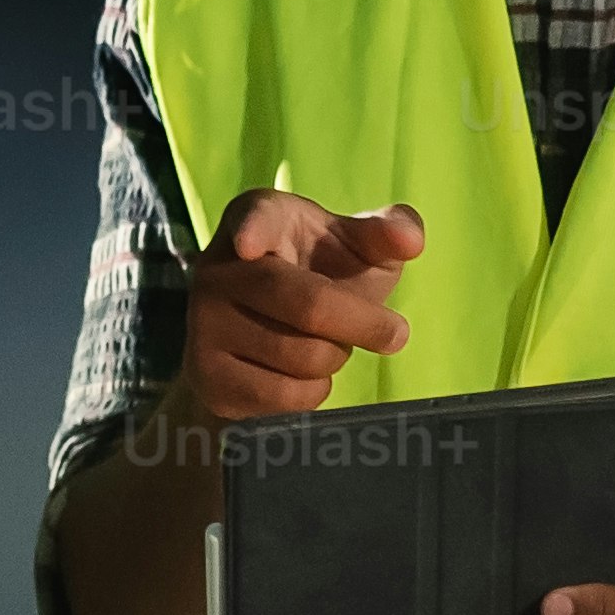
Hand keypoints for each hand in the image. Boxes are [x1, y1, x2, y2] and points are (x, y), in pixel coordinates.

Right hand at [176, 191, 425, 425]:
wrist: (258, 339)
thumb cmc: (320, 277)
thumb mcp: (355, 247)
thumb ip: (389, 232)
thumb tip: (410, 241)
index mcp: (255, 218)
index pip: (255, 219)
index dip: (253, 230)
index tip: (249, 244)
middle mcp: (217, 268)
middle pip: (306, 303)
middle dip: (363, 323)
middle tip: (396, 334)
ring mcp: (204, 326)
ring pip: (302, 356)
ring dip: (335, 358)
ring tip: (324, 343)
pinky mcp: (208, 378)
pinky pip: (284, 396)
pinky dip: (313, 392)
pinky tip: (300, 373)